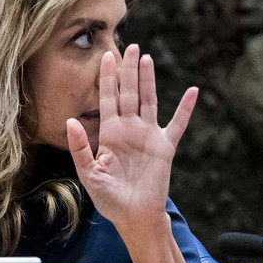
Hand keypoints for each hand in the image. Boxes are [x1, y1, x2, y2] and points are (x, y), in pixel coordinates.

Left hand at [66, 44, 196, 234]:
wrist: (133, 216)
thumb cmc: (109, 198)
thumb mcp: (89, 174)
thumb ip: (79, 148)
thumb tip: (70, 120)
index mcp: (110, 133)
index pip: (107, 98)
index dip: (107, 77)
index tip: (106, 56)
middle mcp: (130, 129)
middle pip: (129, 92)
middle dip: (128, 69)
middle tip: (130, 46)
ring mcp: (148, 136)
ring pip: (149, 100)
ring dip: (148, 80)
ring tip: (147, 58)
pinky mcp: (165, 147)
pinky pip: (177, 124)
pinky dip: (185, 108)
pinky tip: (193, 92)